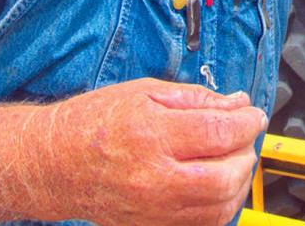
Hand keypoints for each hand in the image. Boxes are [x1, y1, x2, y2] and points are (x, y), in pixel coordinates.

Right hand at [37, 78, 266, 225]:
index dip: (247, 121)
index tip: (252, 114)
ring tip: (234, 159)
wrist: (53, 164)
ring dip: (239, 181)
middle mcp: (153, 177)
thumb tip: (234, 103)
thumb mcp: (144, 92)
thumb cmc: (91, 124)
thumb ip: (195, 98)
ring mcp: (153, 209)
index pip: (220, 132)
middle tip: (244, 136)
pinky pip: (202, 224)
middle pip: (226, 176)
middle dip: (246, 153)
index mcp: (151, 135)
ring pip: (220, 207)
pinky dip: (221, 205)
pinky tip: (219, 184)